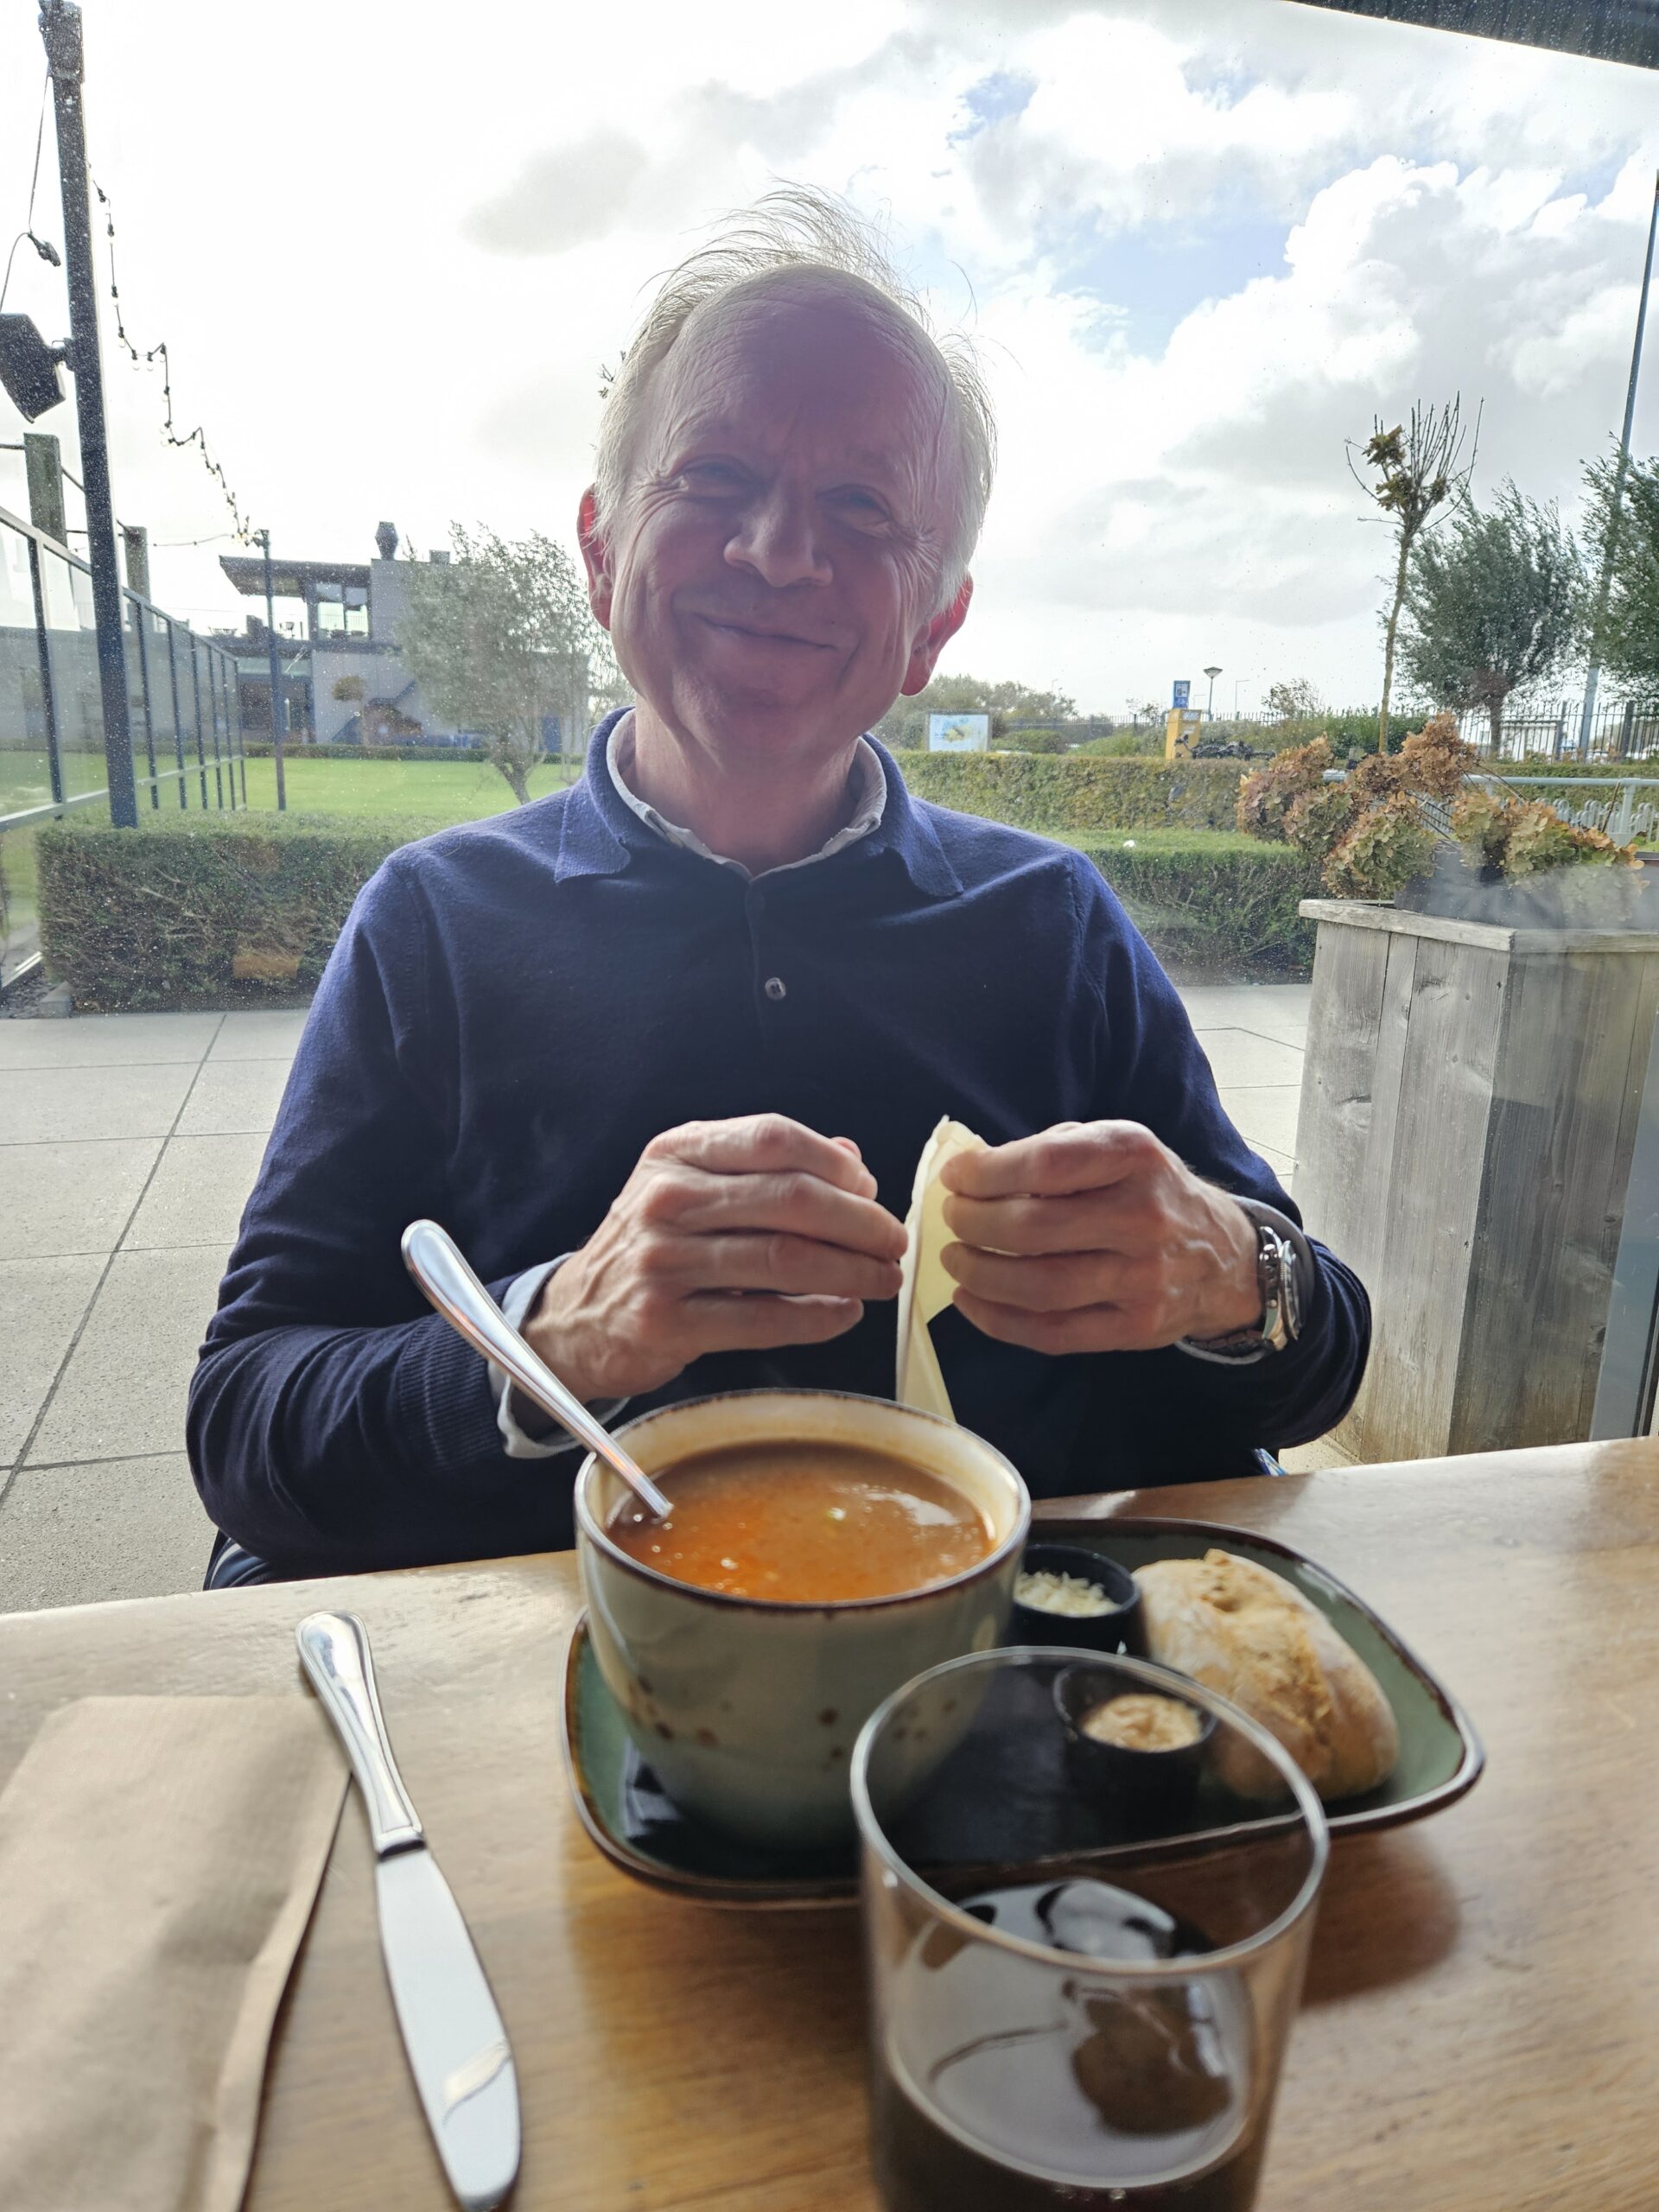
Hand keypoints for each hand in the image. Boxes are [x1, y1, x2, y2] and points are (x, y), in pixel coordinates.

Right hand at [524, 1115, 906, 1402]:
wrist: (576, 1316)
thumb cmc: (651, 1244)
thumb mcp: (691, 1184)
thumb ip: (764, 1167)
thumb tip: (852, 1158)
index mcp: (676, 1153)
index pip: (771, 1138)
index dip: (833, 1163)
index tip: (870, 1189)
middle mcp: (665, 1199)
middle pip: (789, 1199)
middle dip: (858, 1222)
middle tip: (894, 1241)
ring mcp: (662, 1261)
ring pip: (783, 1259)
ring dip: (850, 1271)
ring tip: (884, 1279)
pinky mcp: (666, 1322)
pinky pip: (761, 1320)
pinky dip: (816, 1319)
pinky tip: (844, 1314)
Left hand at [938, 1121, 1260, 1354]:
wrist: (1226, 1258)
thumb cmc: (1150, 1192)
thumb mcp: (1118, 1147)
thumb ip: (1054, 1151)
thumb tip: (974, 1172)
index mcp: (1135, 1157)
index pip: (1047, 1164)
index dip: (986, 1173)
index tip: (955, 1177)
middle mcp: (1143, 1217)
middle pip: (1033, 1229)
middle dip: (973, 1224)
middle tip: (952, 1219)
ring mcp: (1142, 1279)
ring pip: (1038, 1286)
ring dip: (978, 1274)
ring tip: (955, 1259)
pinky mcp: (1134, 1329)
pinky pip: (1051, 1333)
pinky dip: (997, 1321)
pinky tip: (970, 1301)